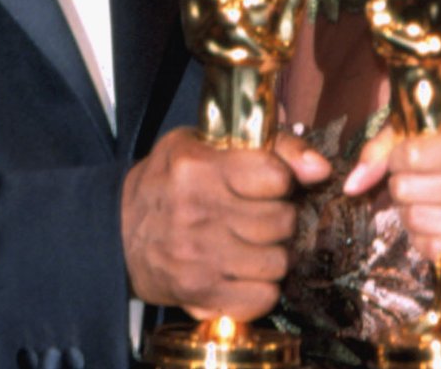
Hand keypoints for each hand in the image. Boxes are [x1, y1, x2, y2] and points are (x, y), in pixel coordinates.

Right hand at [122, 128, 329, 319]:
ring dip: (272, 253)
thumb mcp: (206, 144)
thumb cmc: (170, 181)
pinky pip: (264, 296)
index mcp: (197, 167)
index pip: (275, 175)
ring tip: (250, 242)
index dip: (280, 179)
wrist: (119, 233)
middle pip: (282, 220)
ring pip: (278, 261)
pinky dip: (261, 286)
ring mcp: (198, 257)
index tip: (267, 182)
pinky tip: (243, 270)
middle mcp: (197, 212)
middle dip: (279, 216)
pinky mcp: (201, 293)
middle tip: (258, 214)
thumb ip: (271, 145)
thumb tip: (321, 169)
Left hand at [345, 123, 440, 275]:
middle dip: (402, 189)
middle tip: (421, 188)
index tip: (411, 161)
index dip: (398, 160)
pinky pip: (429, 249)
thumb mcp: (432, 141)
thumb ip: (385, 148)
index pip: (408, 154)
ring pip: (413, 219)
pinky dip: (427, 240)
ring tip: (432, 207)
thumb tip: (352, 184)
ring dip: (411, 216)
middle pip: (405, 188)